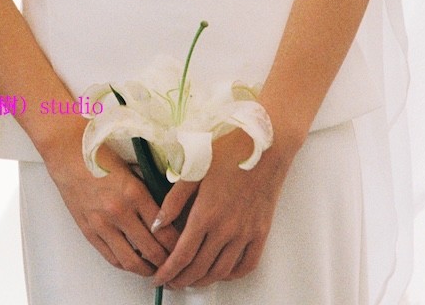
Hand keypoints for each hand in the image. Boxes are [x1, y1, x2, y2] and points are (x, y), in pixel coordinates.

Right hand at [41, 121, 181, 276]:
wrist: (67, 150)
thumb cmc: (99, 153)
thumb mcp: (132, 166)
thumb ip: (149, 188)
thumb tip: (169, 209)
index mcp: (134, 192)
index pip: (164, 230)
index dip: (178, 243)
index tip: (184, 245)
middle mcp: (119, 211)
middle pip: (152, 250)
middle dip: (167, 260)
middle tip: (174, 261)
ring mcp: (102, 223)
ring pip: (131, 261)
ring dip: (147, 269)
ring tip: (155, 268)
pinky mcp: (89, 230)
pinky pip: (111, 257)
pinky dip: (125, 264)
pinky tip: (133, 261)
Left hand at [150, 128, 291, 289]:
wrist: (267, 144)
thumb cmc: (229, 149)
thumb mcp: (194, 168)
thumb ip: (174, 199)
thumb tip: (157, 222)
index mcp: (206, 212)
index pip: (182, 254)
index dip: (168, 270)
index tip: (158, 278)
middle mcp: (226, 228)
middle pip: (200, 267)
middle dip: (182, 279)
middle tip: (171, 281)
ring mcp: (246, 233)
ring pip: (222, 270)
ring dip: (204, 280)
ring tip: (191, 280)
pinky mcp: (261, 232)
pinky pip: (247, 264)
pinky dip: (232, 274)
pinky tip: (221, 272)